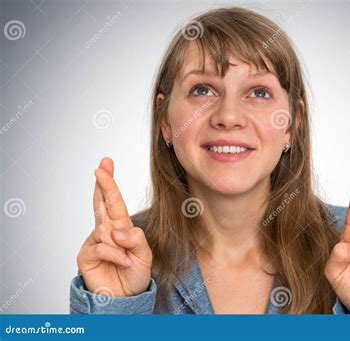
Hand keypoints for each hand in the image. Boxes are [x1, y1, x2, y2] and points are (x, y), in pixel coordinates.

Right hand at [77, 157, 152, 296]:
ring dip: (120, 244)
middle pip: (101, 203)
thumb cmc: (134, 273)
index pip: (114, 201)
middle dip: (103, 184)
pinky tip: (123, 262)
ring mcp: (94, 242)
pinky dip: (115, 254)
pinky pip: (101, 247)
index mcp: (121, 226)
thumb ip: (136, 239)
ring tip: (127, 258)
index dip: (109, 183)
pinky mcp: (86, 256)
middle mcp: (105, 231)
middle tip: (101, 167)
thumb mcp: (144, 254)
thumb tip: (117, 230)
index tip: (105, 164)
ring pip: (106, 230)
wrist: (125, 297)